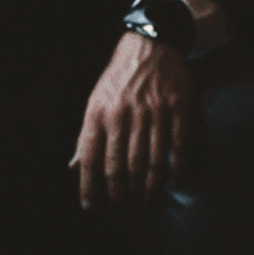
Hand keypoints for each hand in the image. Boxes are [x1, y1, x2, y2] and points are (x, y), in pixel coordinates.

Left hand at [70, 31, 192, 208]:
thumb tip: (73, 167)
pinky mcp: (178, 107)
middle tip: (125, 209)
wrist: (150, 45)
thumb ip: (87, 135)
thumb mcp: (95, 101)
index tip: (91, 207)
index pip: (89, 157)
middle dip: (121, 194)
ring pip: (150, 162)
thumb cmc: (119, 79)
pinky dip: (177, 170)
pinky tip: (174, 184)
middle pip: (122, 166)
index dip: (89, 185)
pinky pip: (180, 146)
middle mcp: (124, 113)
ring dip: (148, 190)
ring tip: (145, 204)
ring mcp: (153, 111)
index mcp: (99, 112)